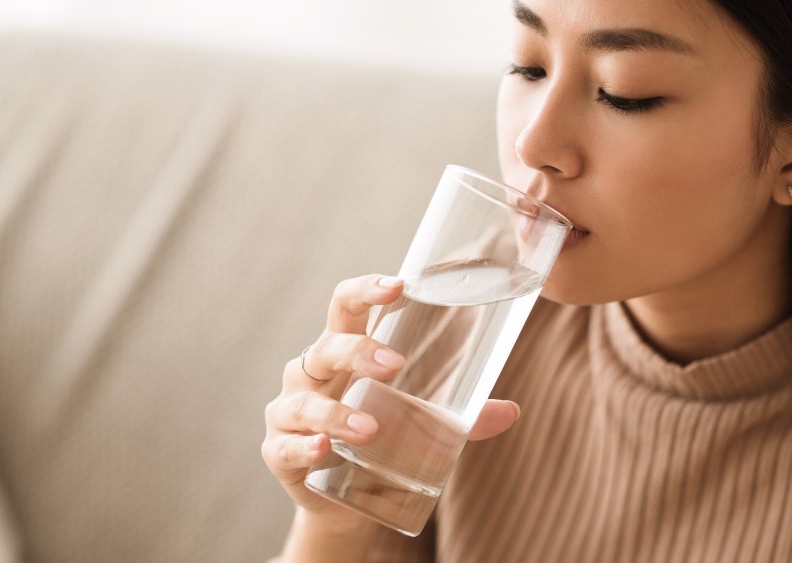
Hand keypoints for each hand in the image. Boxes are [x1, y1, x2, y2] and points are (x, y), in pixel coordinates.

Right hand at [261, 274, 521, 530]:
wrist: (345, 502)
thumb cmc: (381, 440)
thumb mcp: (423, 424)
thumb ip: (464, 418)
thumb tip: (512, 410)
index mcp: (343, 350)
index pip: (346, 306)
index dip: (367, 290)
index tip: (398, 285)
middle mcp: (311, 374)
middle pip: (326, 346)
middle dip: (359, 350)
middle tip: (397, 364)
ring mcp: (289, 413)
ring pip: (304, 402)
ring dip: (337, 412)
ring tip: (371, 429)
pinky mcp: (278, 453)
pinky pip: (285, 447)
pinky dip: (303, 447)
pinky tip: (322, 449)